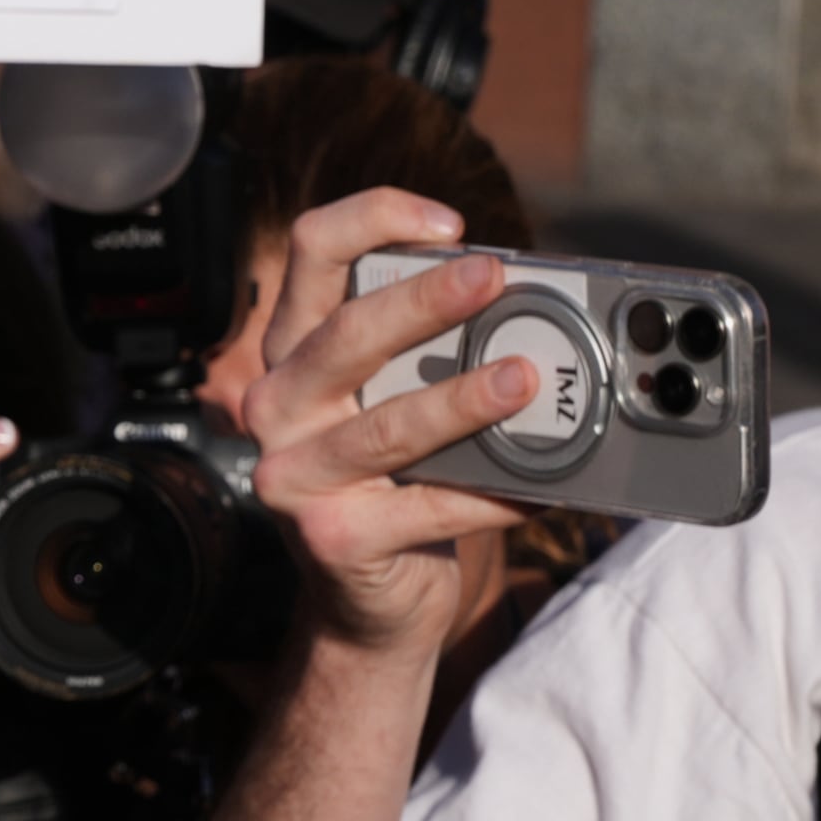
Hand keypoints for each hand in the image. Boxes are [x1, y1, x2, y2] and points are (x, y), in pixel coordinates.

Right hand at [240, 190, 535, 661]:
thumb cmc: (393, 481)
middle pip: (345, 334)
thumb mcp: (391, 400)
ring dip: (461, 400)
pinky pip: (427, 510)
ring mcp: (295, 476)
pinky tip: (543, 487)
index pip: (312, 252)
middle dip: (423, 300)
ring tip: (524, 381)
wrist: (368, 601)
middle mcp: (278, 405)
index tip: (448, 224)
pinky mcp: (333, 541)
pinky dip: (493, 496)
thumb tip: (528, 305)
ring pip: (387, 427)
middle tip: (493, 278)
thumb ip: (429, 352)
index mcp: (293, 350)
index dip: (373, 218)